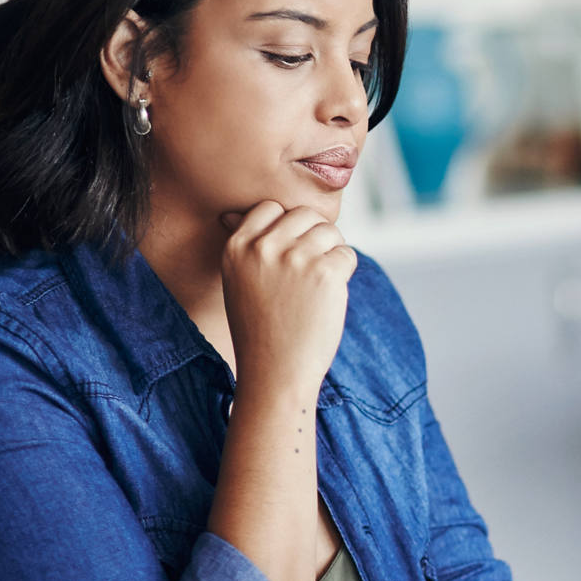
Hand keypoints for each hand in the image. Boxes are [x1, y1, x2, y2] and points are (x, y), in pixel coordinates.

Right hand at [219, 201, 355, 395]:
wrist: (275, 372)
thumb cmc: (259, 330)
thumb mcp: (237, 283)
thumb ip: (244, 247)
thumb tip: (233, 214)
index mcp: (237, 247)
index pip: (270, 208)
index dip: (288, 228)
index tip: (290, 255)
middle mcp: (264, 247)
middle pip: (305, 215)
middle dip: (315, 237)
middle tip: (311, 271)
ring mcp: (296, 258)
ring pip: (330, 231)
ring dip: (332, 253)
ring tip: (319, 284)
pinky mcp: (325, 273)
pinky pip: (347, 254)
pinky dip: (345, 273)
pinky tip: (329, 296)